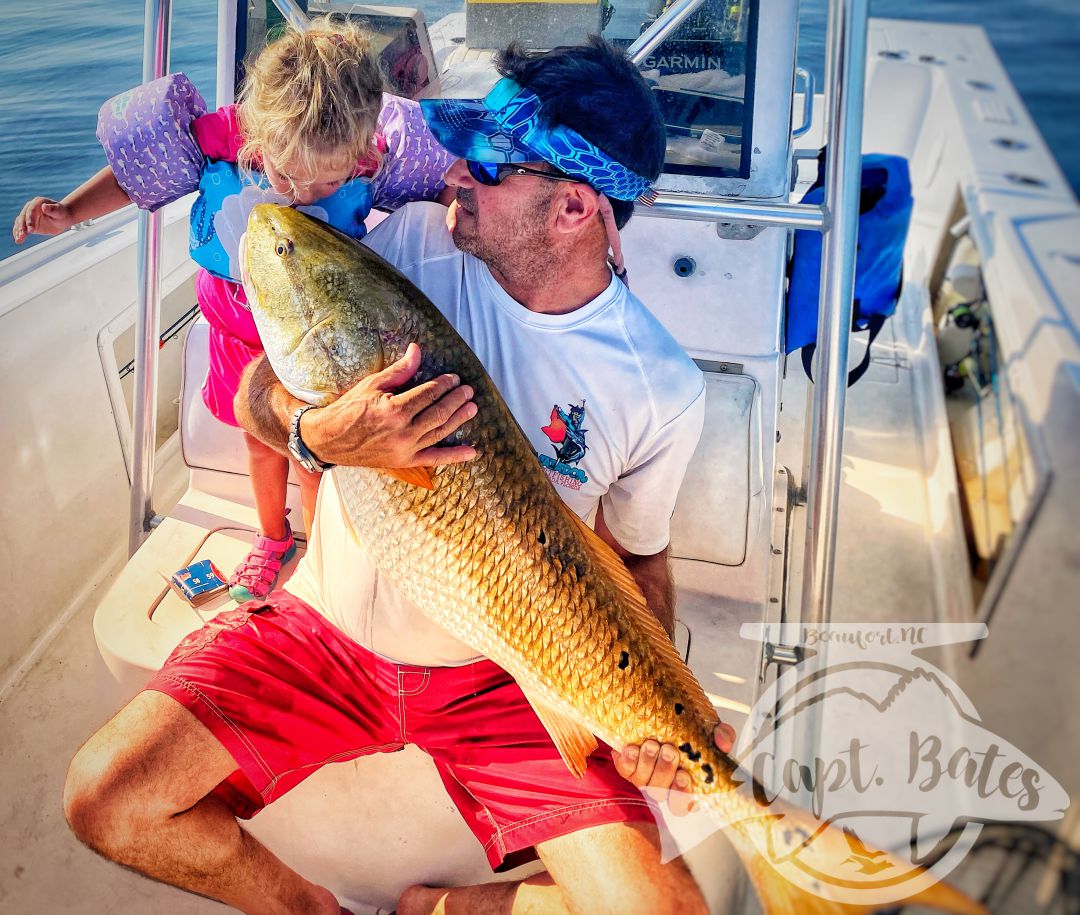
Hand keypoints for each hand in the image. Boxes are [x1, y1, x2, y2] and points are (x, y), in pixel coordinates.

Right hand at [13, 197, 75, 242]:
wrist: (61, 218)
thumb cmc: (61, 214)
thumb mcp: (59, 212)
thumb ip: (52, 210)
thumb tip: (44, 207)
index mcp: (38, 202)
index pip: (32, 211)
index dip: (30, 220)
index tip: (31, 230)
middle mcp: (30, 207)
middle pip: (24, 217)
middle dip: (23, 226)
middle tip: (23, 235)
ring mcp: (27, 214)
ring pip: (20, 222)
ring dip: (19, 231)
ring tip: (19, 239)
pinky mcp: (27, 222)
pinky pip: (21, 227)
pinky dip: (19, 233)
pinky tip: (18, 240)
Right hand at [306, 343, 477, 467]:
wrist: (329, 440)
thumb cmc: (349, 409)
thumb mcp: (371, 384)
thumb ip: (399, 370)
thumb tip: (417, 350)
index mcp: (394, 410)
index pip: (428, 394)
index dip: (444, 385)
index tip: (454, 378)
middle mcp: (403, 431)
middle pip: (439, 413)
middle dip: (456, 400)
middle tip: (469, 391)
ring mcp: (405, 449)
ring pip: (440, 432)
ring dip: (459, 420)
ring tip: (472, 408)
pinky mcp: (404, 461)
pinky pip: (434, 459)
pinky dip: (454, 456)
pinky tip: (471, 451)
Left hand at [612, 722, 735, 814]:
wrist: (657, 711)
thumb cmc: (686, 727)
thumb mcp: (709, 728)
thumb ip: (722, 735)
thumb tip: (723, 742)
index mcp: (687, 782)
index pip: (686, 804)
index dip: (683, 796)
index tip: (684, 776)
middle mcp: (665, 783)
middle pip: (662, 793)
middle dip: (665, 772)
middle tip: (669, 751)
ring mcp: (645, 776)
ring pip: (644, 782)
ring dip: (648, 763)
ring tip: (652, 744)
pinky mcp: (628, 766)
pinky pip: (625, 770)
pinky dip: (629, 760)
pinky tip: (632, 748)